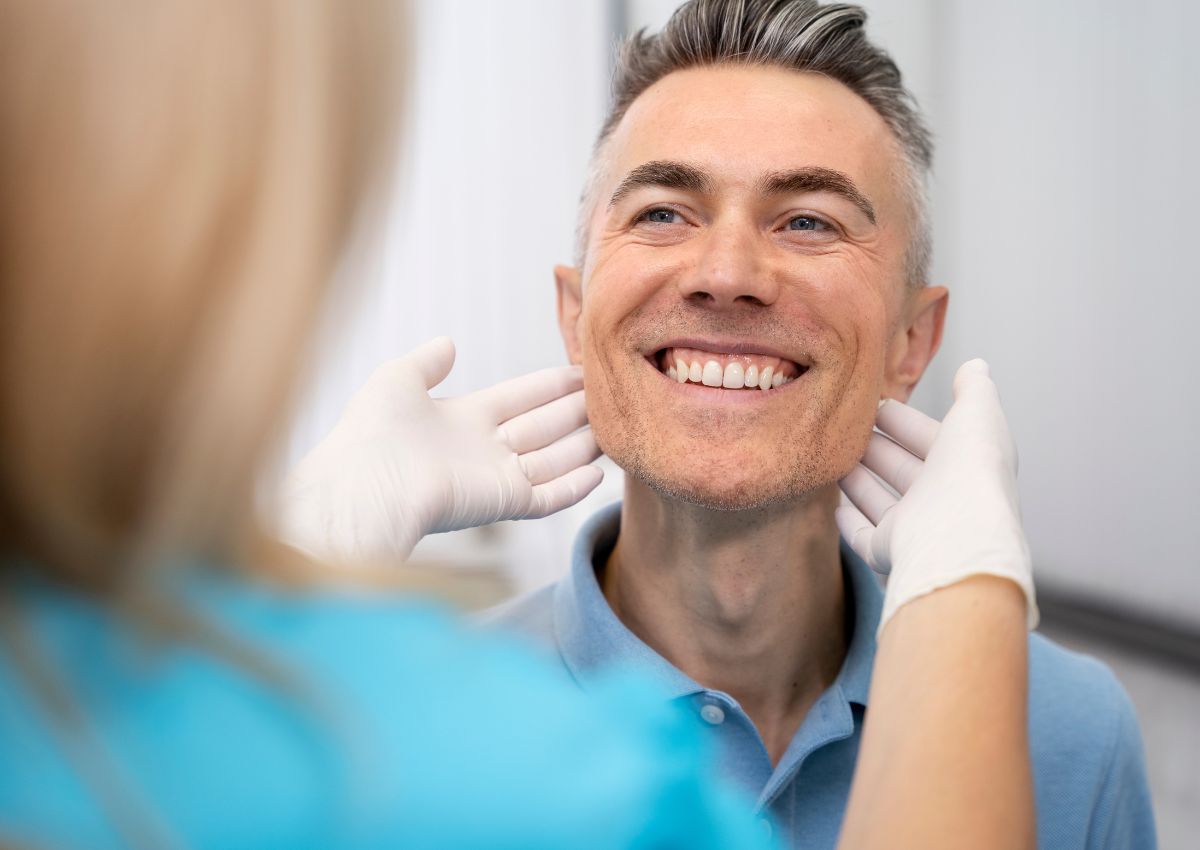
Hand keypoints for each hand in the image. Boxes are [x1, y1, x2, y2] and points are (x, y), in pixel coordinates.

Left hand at [276, 337, 602, 562]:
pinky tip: (598, 472)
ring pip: (553, 458)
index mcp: (461, 417)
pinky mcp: (503, 503)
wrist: (366, 484)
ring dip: (584, 444)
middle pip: (542, 425)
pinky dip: (573, 487)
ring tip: (617, 426)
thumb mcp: (398, 379)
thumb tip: (449, 342)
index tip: (581, 368)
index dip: (549, 384)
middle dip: (576, 408)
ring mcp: (495, 477)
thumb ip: (427, 360)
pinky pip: (548, 497)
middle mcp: (483, 447)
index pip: (518, 396)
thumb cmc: (372, 432)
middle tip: (612, 390)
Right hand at [836, 359, 1037, 636]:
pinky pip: (864, 536)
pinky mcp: (889, 553)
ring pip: (880, 500)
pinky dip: (850, 521)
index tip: (873, 404)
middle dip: (876, 446)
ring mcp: (915, 530)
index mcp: (965, 467)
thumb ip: (974, 390)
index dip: (904, 421)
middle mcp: (942, 500)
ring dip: (857, 479)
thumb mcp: (977, 416)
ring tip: (831, 456)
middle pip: (902, 469)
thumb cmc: (969, 474)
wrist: (956, 539)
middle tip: (844, 427)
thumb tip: (976, 365)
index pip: (930, 438)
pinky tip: (834, 507)